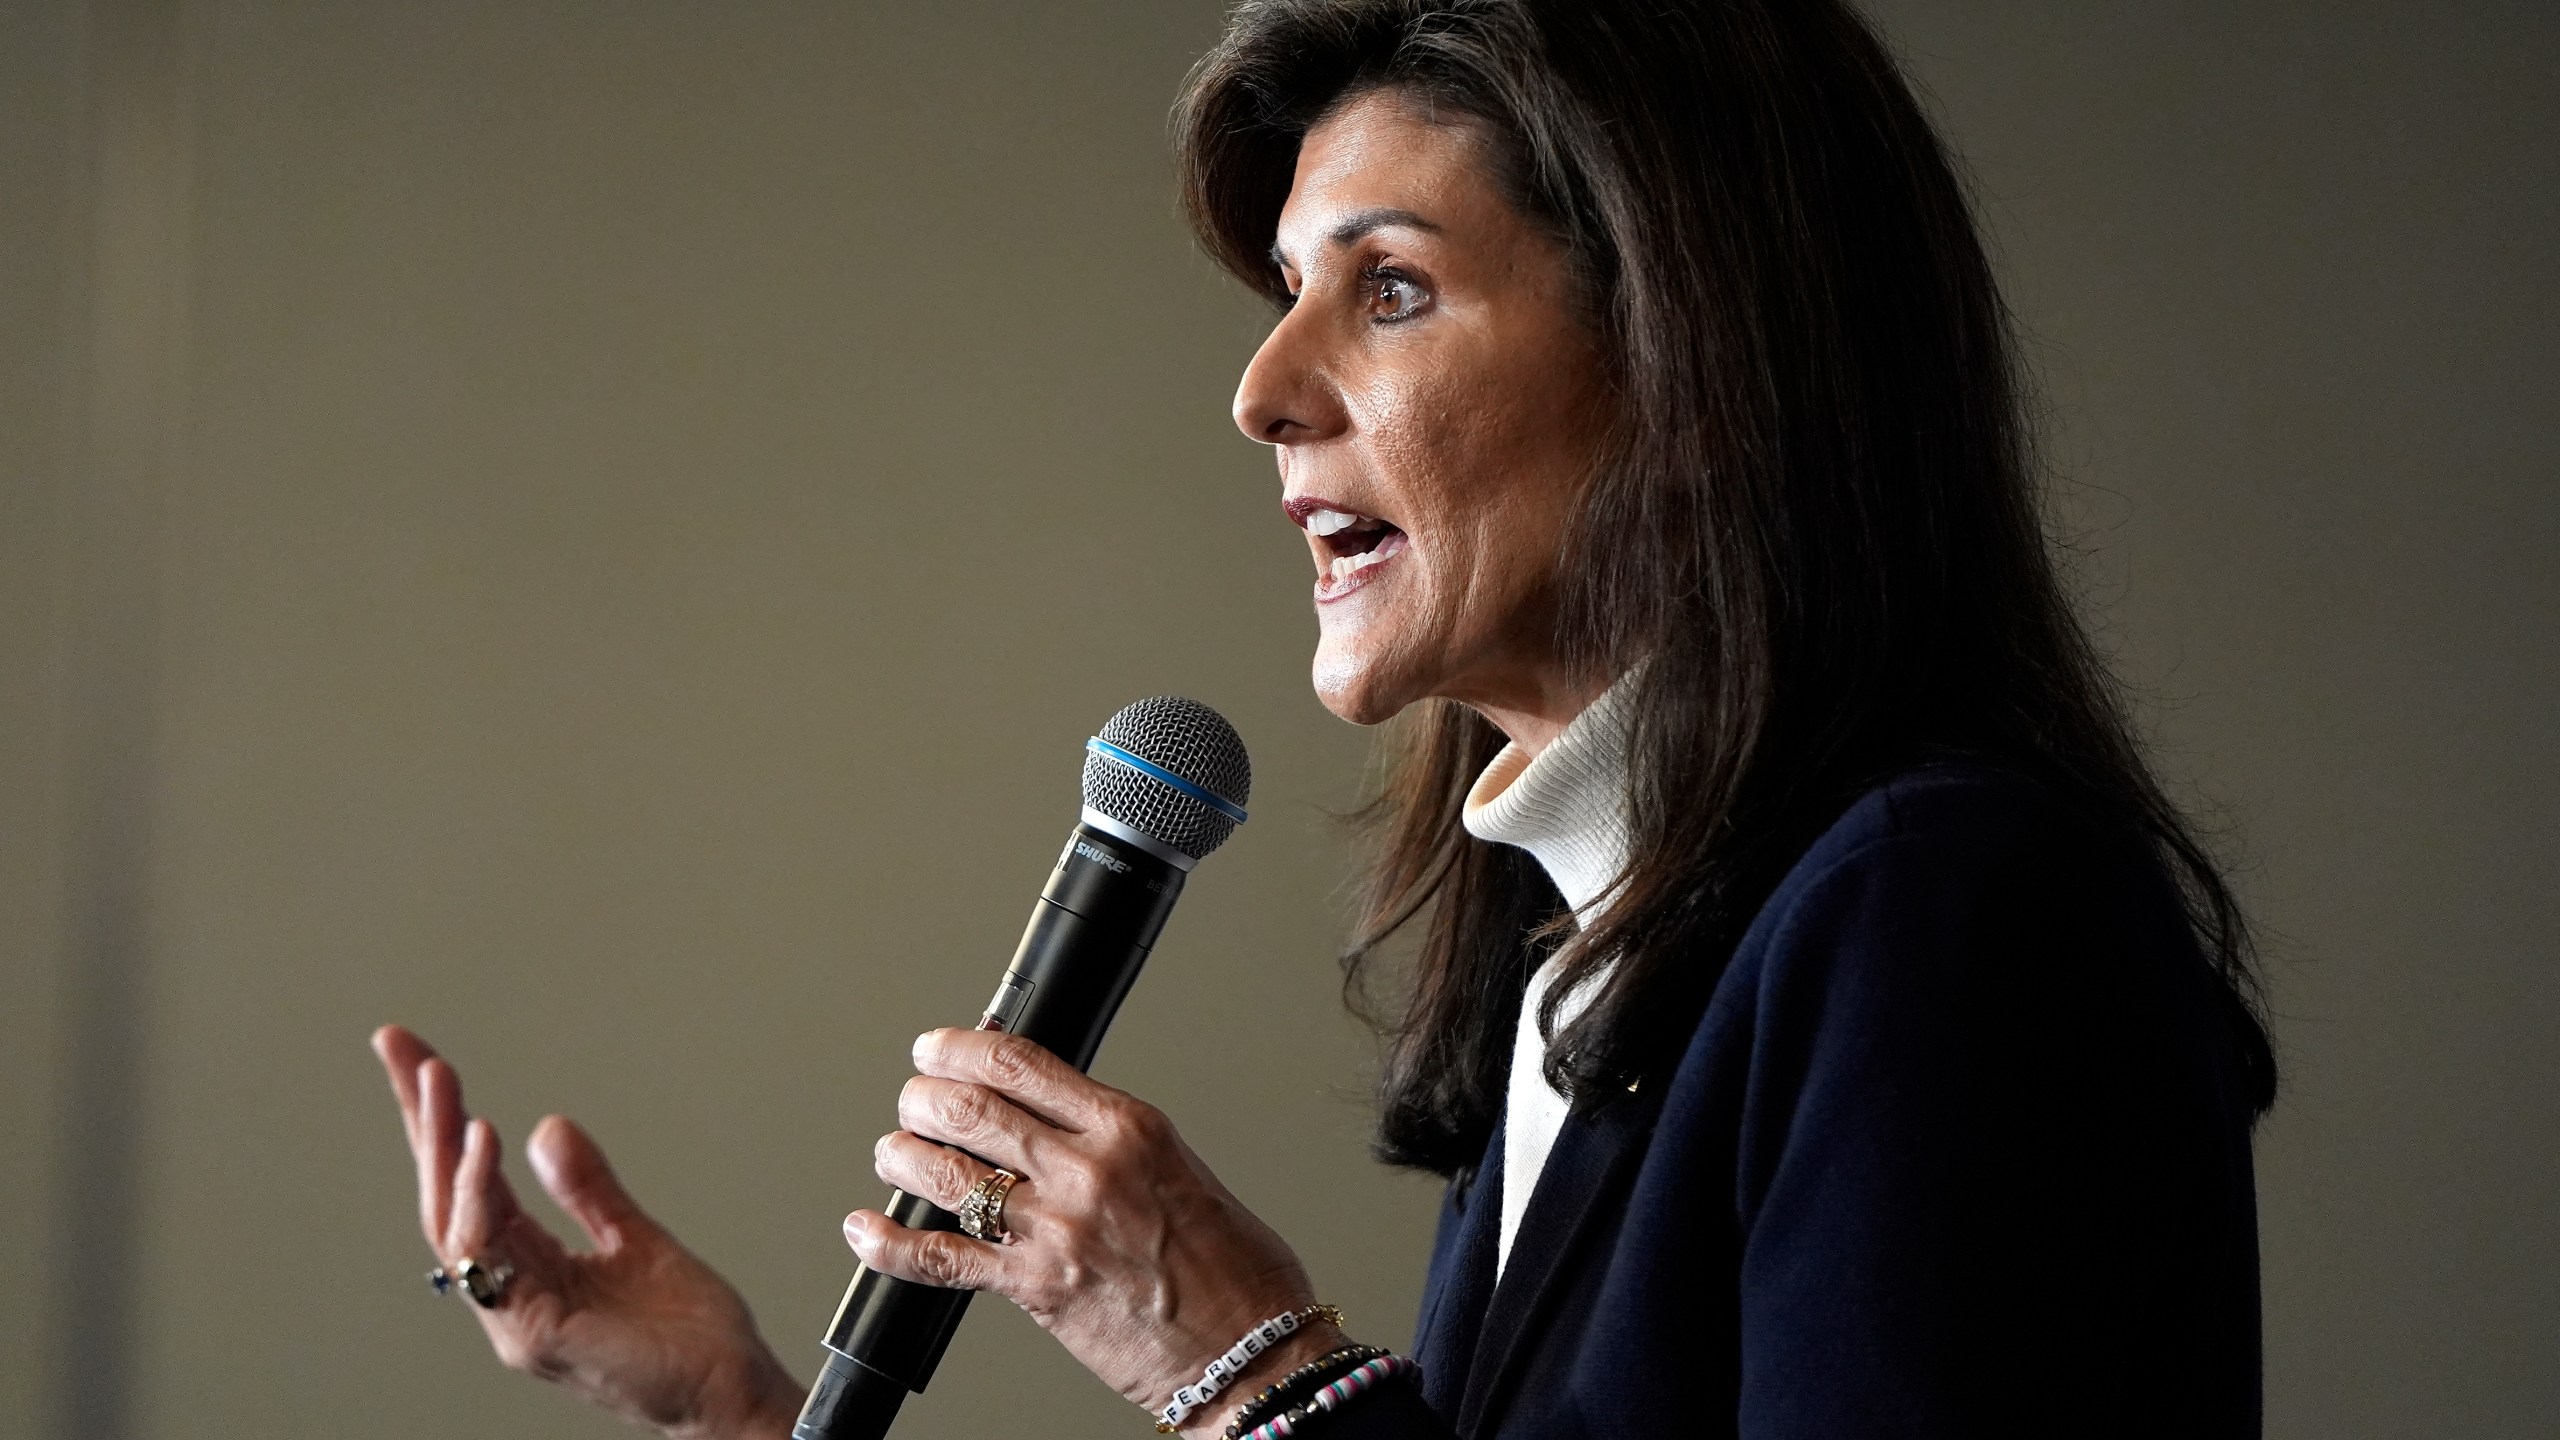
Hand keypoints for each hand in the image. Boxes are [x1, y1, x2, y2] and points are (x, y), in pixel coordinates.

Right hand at [372, 1025, 802, 1439]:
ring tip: (440, 1081)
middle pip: (444, 1193)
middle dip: (420, 1119)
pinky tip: (485, 1143)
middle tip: (402, 1049)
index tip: (416, 1056)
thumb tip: (546, 1126)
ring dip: (445, 1147)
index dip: (441, 1120)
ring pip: (454, 1221)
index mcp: (528, 1264)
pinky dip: (482, 1197)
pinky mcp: (534, 1331)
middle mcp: (508, 1290)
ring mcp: (514, 1314)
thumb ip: (589, 1188)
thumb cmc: (687, 1336)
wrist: (729, 1394)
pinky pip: (489, 1258)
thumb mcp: (636, 1237)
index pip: (469, 1181)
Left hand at [848, 1029, 1342, 1439]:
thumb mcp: (1178, 1169)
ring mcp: (1057, 1230)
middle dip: (922, 1097)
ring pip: (944, 1174)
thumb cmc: (1233, 1269)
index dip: (960, 1048)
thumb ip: (1111, 1139)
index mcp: (1131, 1128)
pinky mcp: (1036, 1290)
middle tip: (912, 1100)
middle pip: (971, 1109)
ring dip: (901, 1157)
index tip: (936, 1049)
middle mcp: (1089, 1170)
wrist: (1252, 1351)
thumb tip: (1046, 1109)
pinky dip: (889, 1244)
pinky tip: (866, 1232)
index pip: (1021, 1063)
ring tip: (893, 1155)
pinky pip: (939, 1260)